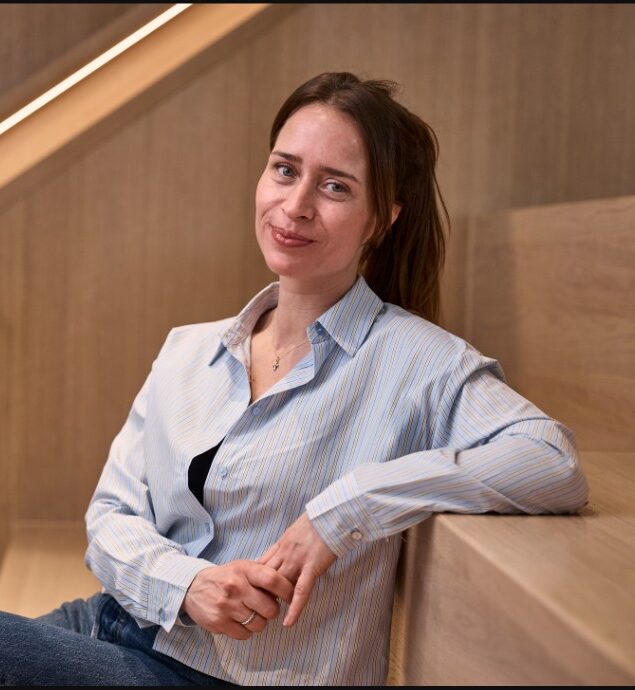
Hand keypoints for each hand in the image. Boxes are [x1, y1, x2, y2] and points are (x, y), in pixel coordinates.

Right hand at [182, 560, 293, 639]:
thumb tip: (288, 585)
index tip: (291, 597)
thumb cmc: (225, 577)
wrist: (193, 587)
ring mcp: (227, 606)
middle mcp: (236, 587)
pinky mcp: (219, 623)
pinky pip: (245, 634)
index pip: (273, 580)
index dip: (286, 590)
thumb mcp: (242, 567)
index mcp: (244, 570)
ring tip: (251, 613)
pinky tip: (240, 621)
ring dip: (259, 622)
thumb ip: (262, 574)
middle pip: (270, 608)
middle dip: (272, 610)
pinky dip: (246, 630)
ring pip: (259, 624)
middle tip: (266, 608)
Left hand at [258, 513, 336, 627]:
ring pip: (279, 585)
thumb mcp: (295, 531)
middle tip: (256, 608)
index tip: (250, 592)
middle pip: (265, 578)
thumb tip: (280, 555)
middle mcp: (285, 554)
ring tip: (270, 617)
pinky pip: (301, 591)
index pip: (261, 566)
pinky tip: (288, 622)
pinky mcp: (312, 568)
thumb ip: (286, 545)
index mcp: (281, 544)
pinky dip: (294, 608)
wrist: (331, 516)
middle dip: (260, 593)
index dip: (254, 580)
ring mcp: (297, 561)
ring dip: (275, 601)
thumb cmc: (317, 522)